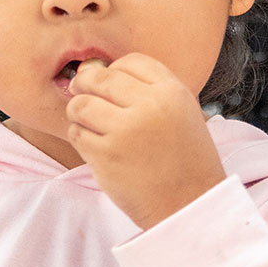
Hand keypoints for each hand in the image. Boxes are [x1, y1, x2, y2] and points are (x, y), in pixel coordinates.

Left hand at [67, 54, 224, 227]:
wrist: (190, 205)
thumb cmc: (185, 160)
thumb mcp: (182, 113)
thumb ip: (149, 90)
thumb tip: (93, 72)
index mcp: (172, 92)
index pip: (129, 61)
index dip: (114, 71)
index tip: (111, 87)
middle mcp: (149, 106)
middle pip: (99, 78)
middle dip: (86, 86)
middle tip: (84, 97)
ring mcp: (125, 130)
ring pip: (80, 105)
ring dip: (79, 113)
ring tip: (90, 125)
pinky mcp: (106, 155)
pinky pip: (77, 134)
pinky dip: (80, 138)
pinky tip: (96, 147)